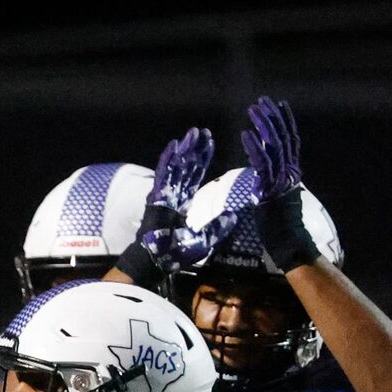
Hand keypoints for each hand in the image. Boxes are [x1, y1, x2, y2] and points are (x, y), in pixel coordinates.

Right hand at [130, 128, 245, 276]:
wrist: (157, 259)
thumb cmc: (177, 252)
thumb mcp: (205, 240)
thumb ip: (218, 228)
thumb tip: (234, 216)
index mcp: (183, 201)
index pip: (195, 174)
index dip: (202, 159)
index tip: (209, 143)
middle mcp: (174, 193)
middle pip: (186, 166)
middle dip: (195, 149)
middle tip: (203, 131)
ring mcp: (164, 193)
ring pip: (176, 165)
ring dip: (185, 149)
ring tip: (193, 133)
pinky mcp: (157, 196)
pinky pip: (163, 174)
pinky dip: (168, 160)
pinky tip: (175, 145)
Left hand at [239, 96, 322, 271]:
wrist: (289, 246)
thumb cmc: (281, 229)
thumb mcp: (277, 200)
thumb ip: (272, 185)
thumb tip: (262, 178)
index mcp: (291, 173)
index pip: (291, 140)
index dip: (285, 121)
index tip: (279, 105)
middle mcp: (289, 172)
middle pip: (283, 137)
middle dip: (273, 117)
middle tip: (263, 100)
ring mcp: (281, 179)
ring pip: (274, 145)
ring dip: (263, 125)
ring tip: (253, 109)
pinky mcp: (270, 188)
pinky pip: (262, 163)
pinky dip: (254, 147)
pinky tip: (245, 133)